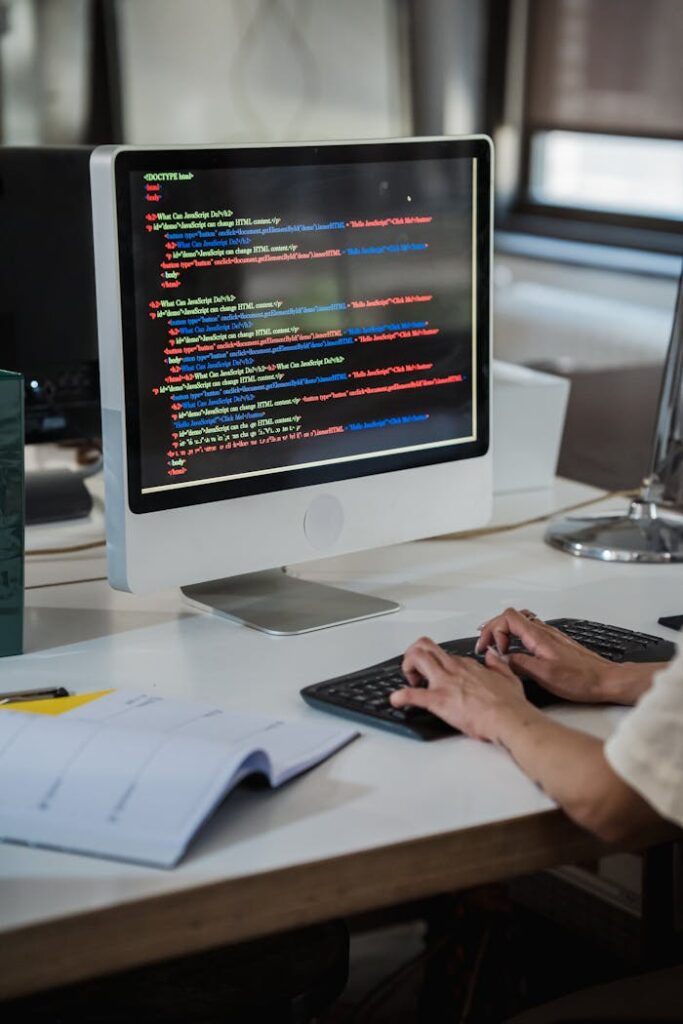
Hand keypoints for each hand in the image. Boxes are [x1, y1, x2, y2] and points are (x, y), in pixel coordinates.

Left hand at [390, 636, 531, 741]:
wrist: (508, 718)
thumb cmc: (510, 704)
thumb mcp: (508, 676)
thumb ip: (497, 664)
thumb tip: (492, 655)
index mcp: (467, 665)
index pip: (445, 656)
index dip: (438, 663)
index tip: (438, 674)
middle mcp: (453, 669)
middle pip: (425, 647)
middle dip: (414, 655)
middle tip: (416, 671)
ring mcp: (445, 683)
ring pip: (417, 658)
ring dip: (407, 666)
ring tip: (410, 679)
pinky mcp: (438, 700)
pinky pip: (413, 695)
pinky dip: (401, 697)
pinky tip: (396, 700)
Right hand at [475, 607, 625, 703]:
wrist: (606, 680)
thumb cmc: (582, 679)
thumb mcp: (545, 675)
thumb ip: (520, 664)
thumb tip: (502, 658)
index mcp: (539, 637)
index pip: (507, 618)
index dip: (494, 631)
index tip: (493, 649)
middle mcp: (544, 632)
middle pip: (510, 617)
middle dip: (493, 629)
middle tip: (485, 646)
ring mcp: (550, 636)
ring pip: (520, 622)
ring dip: (503, 631)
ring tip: (495, 645)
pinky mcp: (554, 643)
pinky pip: (529, 630)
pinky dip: (516, 636)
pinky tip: (516, 648)